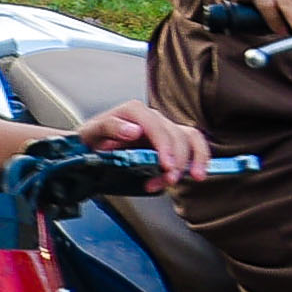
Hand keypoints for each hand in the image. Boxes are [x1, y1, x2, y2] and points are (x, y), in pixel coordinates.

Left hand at [78, 101, 211, 187]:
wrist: (91, 146)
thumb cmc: (91, 138)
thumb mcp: (91, 132)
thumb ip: (109, 127)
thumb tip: (134, 130)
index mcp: (133, 111)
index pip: (156, 126)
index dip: (164, 145)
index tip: (166, 165)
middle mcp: (152, 117)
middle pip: (175, 135)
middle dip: (176, 160)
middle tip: (168, 179)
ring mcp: (164, 128)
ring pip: (189, 139)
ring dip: (192, 160)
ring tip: (187, 178)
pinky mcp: (171, 140)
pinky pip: (194, 144)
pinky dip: (200, 158)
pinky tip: (198, 172)